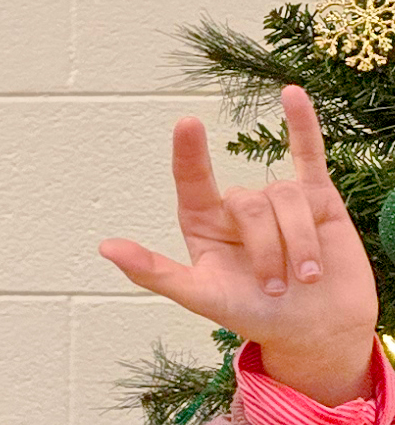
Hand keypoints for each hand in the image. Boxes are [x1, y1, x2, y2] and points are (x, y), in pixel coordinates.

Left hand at [100, 85, 381, 405]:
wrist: (315, 330)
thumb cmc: (254, 315)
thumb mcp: (201, 297)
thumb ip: (155, 272)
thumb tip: (106, 247)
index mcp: (202, 223)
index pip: (191, 180)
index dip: (189, 153)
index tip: (186, 123)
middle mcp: (238, 208)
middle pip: (250, 203)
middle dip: (267, 249)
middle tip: (275, 287)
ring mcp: (278, 201)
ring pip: (286, 198)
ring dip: (300, 243)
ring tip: (306, 277)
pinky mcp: (318, 198)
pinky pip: (309, 153)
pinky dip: (302, 124)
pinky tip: (292, 94)